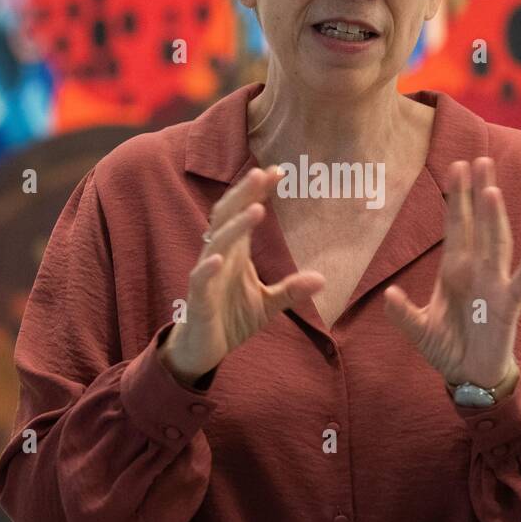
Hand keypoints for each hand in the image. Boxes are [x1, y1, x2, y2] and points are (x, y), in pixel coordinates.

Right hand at [160, 166, 324, 384]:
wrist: (202, 350)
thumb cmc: (230, 319)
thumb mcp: (268, 304)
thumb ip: (291, 290)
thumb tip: (322, 278)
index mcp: (235, 253)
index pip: (244, 213)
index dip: (258, 192)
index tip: (278, 171)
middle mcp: (219, 258)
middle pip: (227, 217)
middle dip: (244, 195)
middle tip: (262, 173)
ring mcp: (207, 277)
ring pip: (216, 244)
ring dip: (235, 227)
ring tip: (256, 210)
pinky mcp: (198, 301)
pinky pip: (200, 280)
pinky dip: (208, 268)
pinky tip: (220, 259)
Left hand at [383, 157, 520, 394]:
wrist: (469, 376)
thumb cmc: (447, 348)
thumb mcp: (418, 330)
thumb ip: (402, 313)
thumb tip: (389, 295)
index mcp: (455, 269)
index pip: (458, 225)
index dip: (457, 197)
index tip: (457, 166)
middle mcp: (477, 270)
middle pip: (480, 223)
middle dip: (479, 192)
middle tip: (481, 159)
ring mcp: (494, 285)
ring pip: (498, 243)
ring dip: (496, 218)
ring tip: (492, 190)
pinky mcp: (507, 306)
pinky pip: (520, 281)